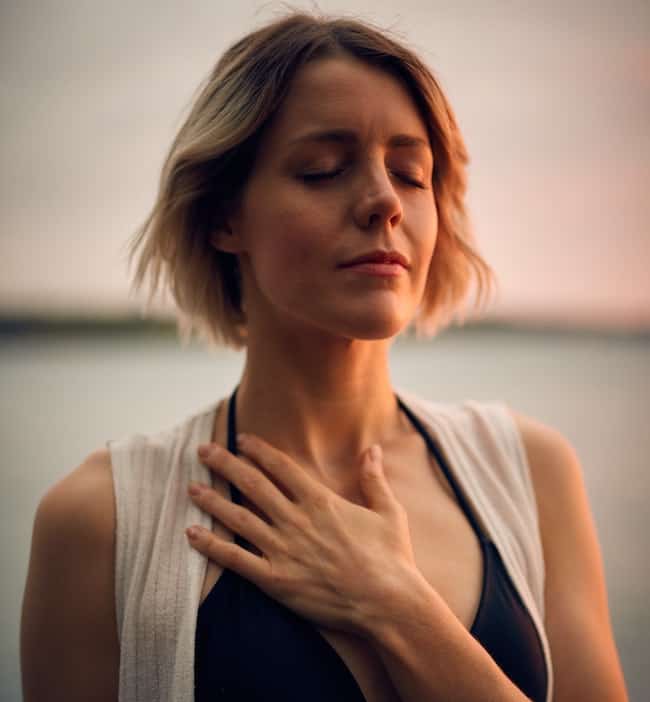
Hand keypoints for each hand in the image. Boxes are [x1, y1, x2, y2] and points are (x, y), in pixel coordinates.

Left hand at [186, 434, 418, 635]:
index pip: (281, 467)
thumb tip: (372, 449)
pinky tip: (192, 534)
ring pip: (239, 518)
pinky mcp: (276, 580)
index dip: (258, 450)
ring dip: (212, 501)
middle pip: (253, 484)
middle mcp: (296, 520)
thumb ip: (374, 478)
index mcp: (320, 501)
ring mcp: (284, 550)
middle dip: (226, 464)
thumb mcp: (388, 511)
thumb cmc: (391, 557)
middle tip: (204, 451)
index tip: (240, 439)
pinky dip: (212, 546)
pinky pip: (236, 560)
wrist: (388, 602)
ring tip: (191, 487)